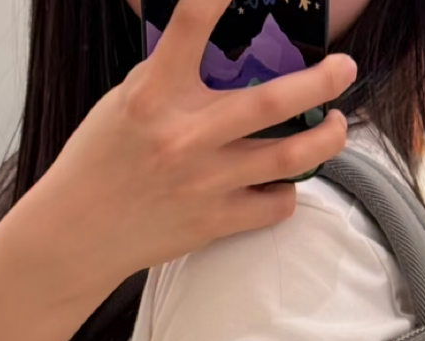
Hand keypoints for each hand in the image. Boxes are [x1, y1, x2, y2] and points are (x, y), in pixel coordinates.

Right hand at [32, 0, 357, 293]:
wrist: (79, 234)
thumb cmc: (101, 160)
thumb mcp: (124, 100)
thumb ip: (170, 74)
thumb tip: (216, 47)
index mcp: (154, 93)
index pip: (192, 22)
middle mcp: (184, 136)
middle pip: (272, 102)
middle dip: (320, 82)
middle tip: (346, 69)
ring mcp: (205, 183)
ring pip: (289, 159)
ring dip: (325, 140)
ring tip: (336, 125)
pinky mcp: (215, 223)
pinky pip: (275, 205)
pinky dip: (289, 190)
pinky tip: (287, 179)